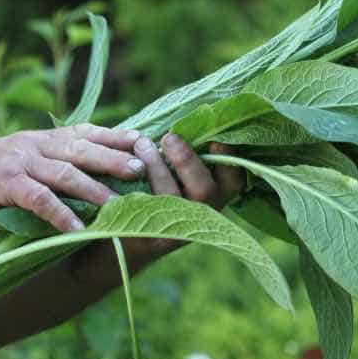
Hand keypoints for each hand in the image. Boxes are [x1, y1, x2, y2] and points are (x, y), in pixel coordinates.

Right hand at [0, 124, 145, 232]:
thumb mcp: (19, 157)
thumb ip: (50, 159)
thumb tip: (87, 169)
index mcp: (41, 138)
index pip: (86, 131)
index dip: (115, 135)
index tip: (144, 141)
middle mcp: (35, 145)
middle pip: (83, 149)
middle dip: (115, 159)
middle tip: (143, 170)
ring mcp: (20, 162)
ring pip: (66, 174)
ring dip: (96, 190)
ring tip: (120, 206)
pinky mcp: (5, 184)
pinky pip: (39, 199)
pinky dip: (61, 214)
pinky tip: (78, 230)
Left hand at [118, 133, 245, 269]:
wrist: (123, 235)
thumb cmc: (155, 187)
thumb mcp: (176, 171)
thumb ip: (187, 154)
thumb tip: (193, 118)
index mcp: (216, 196)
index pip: (234, 181)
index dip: (230, 162)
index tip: (216, 142)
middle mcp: (203, 216)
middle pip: (204, 191)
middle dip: (186, 160)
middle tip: (168, 136)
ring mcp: (178, 232)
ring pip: (172, 197)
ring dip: (156, 166)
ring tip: (141, 144)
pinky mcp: (151, 240)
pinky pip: (143, 209)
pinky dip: (133, 185)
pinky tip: (123, 169)